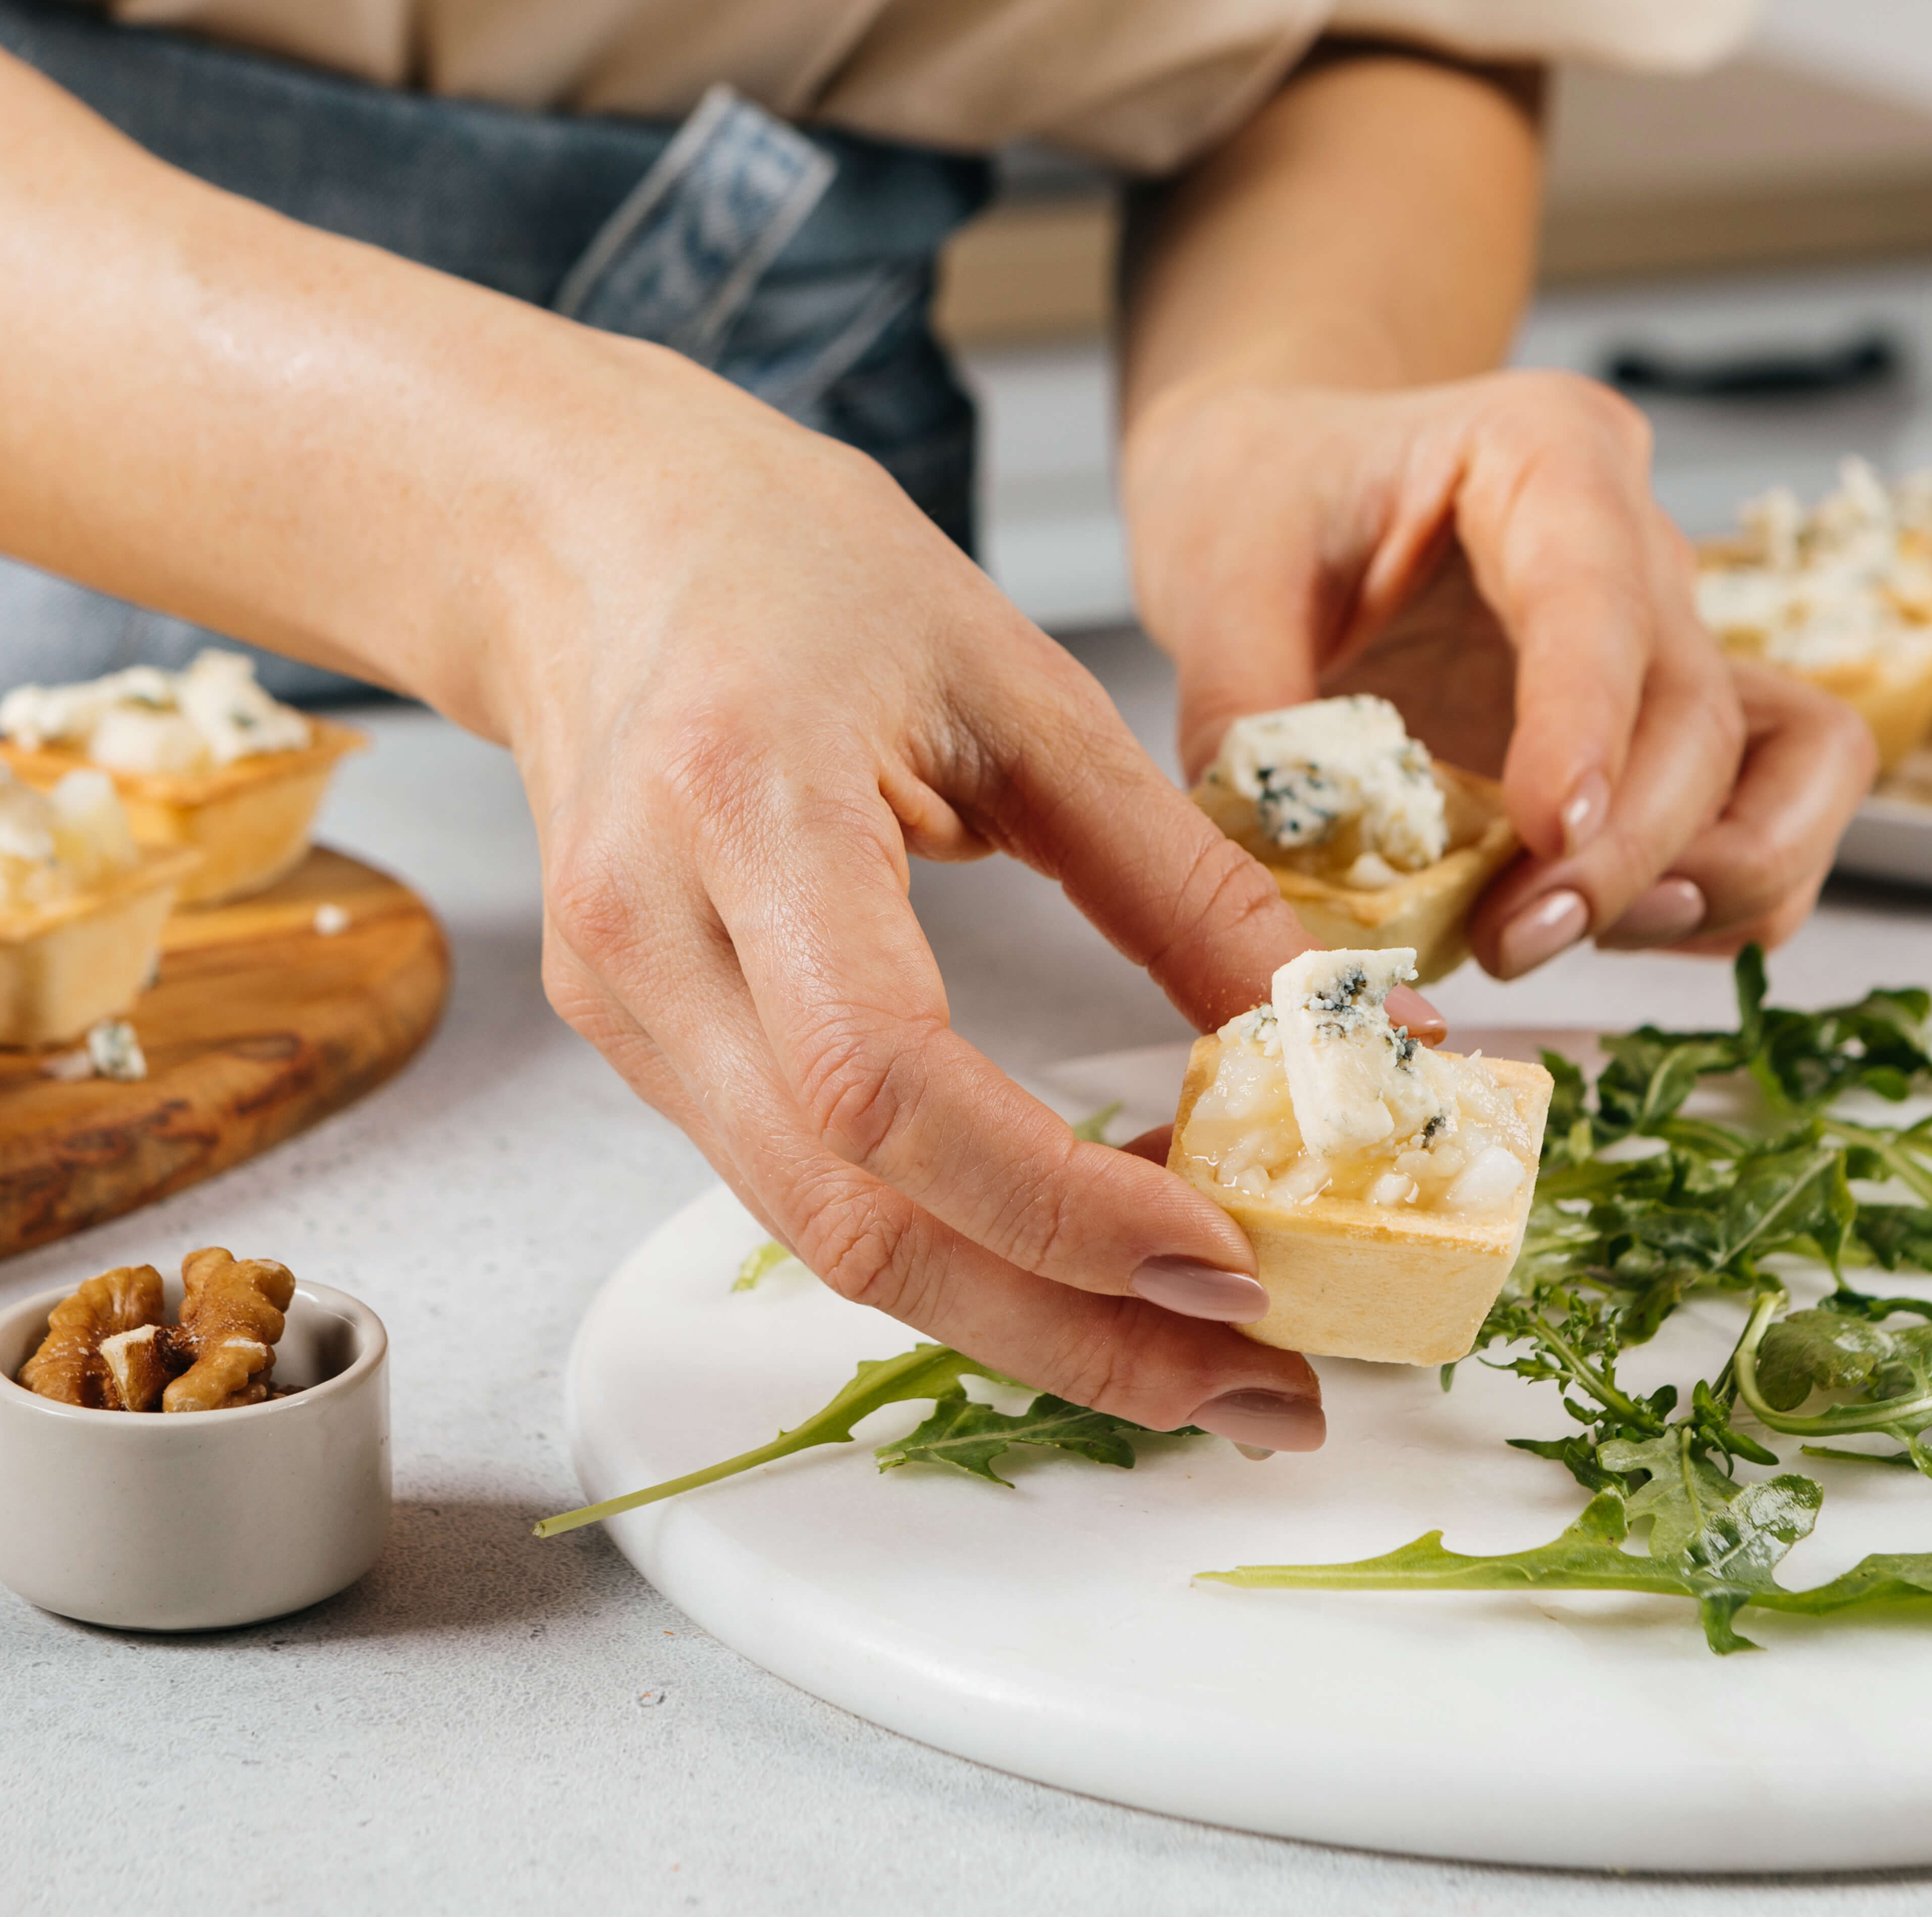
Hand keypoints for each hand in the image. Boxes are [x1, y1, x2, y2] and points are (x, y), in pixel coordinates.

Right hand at [490, 338, 1362, 1447]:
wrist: (587, 542)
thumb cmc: (792, 566)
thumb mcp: (1021, 686)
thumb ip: (1178, 875)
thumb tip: (1344, 1029)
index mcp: (743, 805)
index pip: (883, 1080)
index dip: (1057, 1201)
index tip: (1228, 1257)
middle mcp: (650, 937)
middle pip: (849, 1222)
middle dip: (1071, 1333)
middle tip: (1261, 1389)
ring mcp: (625, 1010)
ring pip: (825, 1242)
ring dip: (1027, 1323)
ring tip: (1203, 1360)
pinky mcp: (641, 1045)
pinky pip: (807, 1193)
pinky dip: (959, 1248)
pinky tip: (1082, 1260)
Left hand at [1123, 372, 1875, 973]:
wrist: (1291, 478)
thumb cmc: (1270, 495)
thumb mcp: (1220, 571)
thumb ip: (1244, 705)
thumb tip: (1276, 855)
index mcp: (1543, 456)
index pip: (1600, 596)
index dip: (1589, 722)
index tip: (1551, 831)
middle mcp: (1642, 543)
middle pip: (1703, 711)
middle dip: (1627, 850)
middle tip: (1505, 940)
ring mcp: (1676, 637)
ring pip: (1796, 769)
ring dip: (1705, 884)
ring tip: (1553, 938)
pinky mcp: (1669, 726)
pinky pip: (1763, 819)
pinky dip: (1706, 900)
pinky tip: (1585, 928)